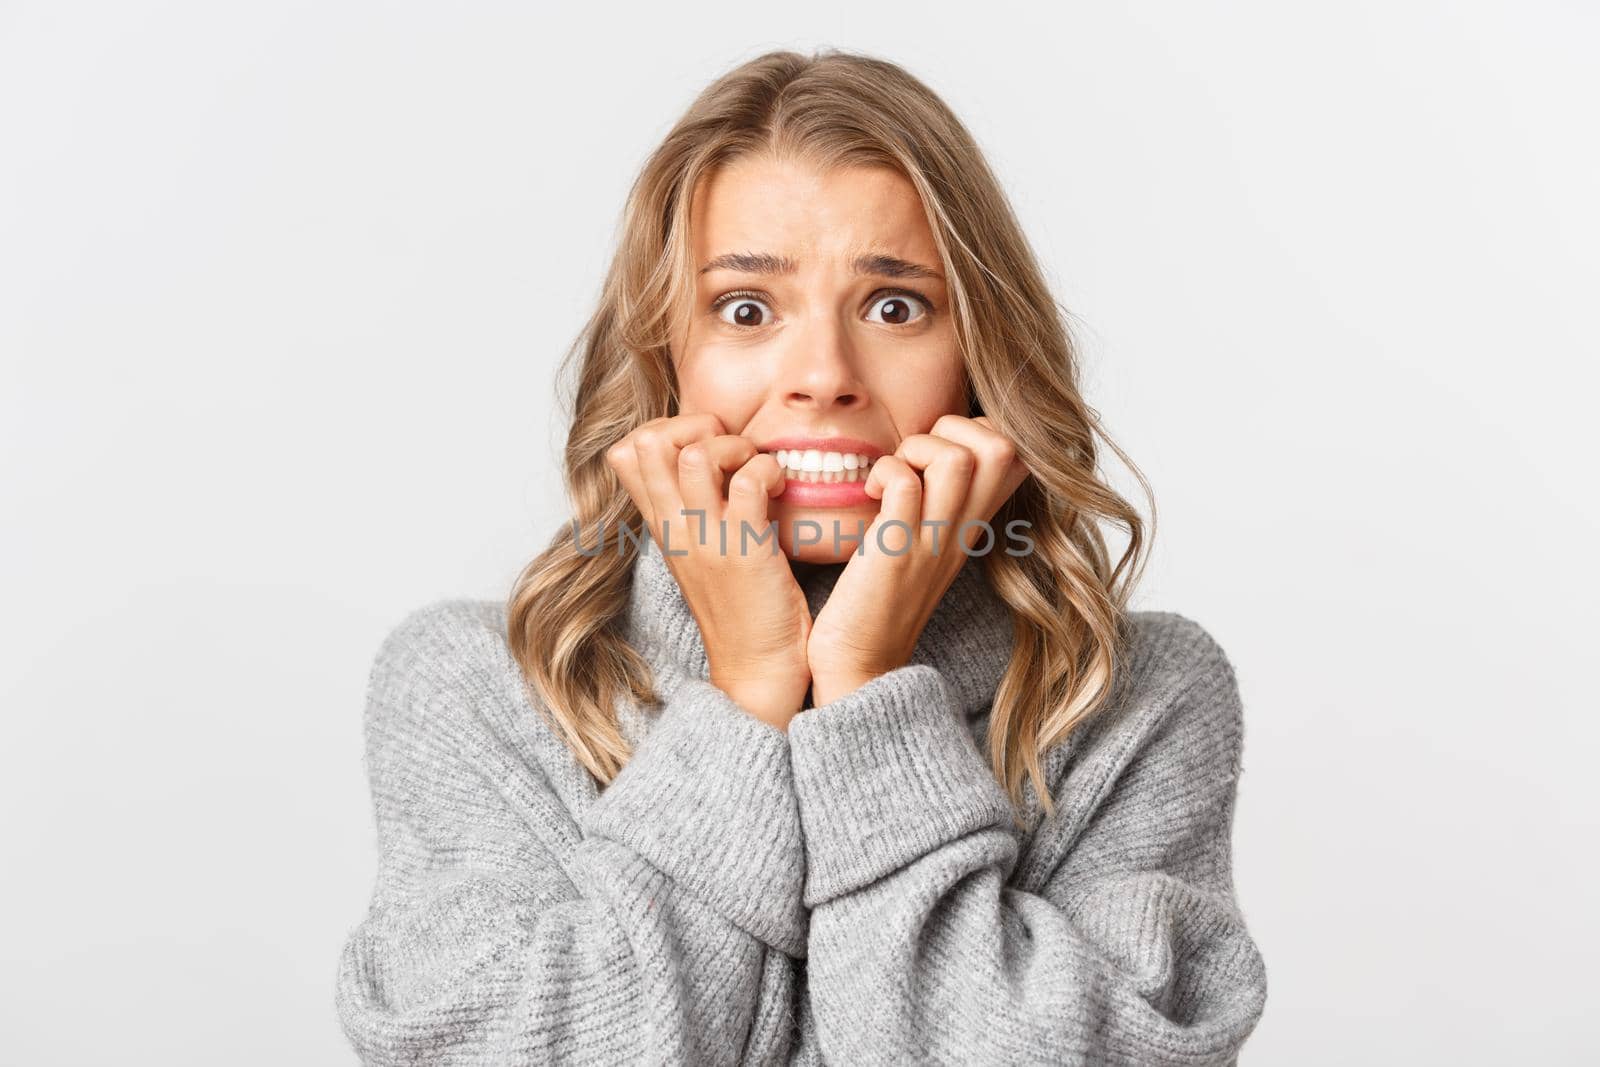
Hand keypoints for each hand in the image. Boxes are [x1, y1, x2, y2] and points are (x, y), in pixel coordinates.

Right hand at [606, 414, 811, 730]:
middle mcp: (675, 531)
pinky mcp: (744, 551)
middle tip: (731, 448)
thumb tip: (704, 465)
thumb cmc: (742, 611)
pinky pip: (748, 481)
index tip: (705, 444)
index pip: (624, 454)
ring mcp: (706, 540)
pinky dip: (769, 470)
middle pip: (644, 443)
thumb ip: (693, 512)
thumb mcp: (700, 556)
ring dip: (734, 445)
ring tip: (756, 466)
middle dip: (693, 424)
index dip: (665, 429)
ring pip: (695, 455)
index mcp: (662, 529)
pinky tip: (781, 488)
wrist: (758, 670)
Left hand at [807, 415, 1028, 706]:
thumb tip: (930, 454)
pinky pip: (904, 485)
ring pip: (958, 458)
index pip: (1017, 455)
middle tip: (916, 457)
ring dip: (918, 448)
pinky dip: (884, 472)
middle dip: (956, 427)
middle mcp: (962, 530)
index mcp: (971, 524)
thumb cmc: (879, 598)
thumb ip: (938, 501)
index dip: (981, 430)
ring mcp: (933, 541)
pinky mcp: (896, 552)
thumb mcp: (926, 543)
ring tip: (893, 474)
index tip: (937, 451)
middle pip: (1003, 447)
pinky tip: (869, 494)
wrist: (862, 664)